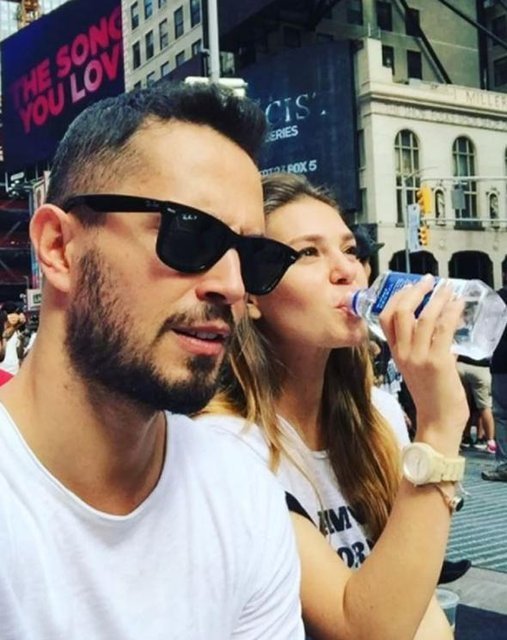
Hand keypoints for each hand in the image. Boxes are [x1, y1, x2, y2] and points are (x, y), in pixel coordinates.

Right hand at [379, 275, 467, 451]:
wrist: (438, 421)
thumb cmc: (432, 396)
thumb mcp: (417, 368)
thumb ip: (422, 348)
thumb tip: (439, 328)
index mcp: (396, 353)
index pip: (386, 318)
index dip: (397, 297)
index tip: (410, 285)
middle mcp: (403, 353)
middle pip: (401, 312)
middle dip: (416, 292)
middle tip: (430, 281)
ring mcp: (418, 357)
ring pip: (423, 317)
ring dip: (437, 298)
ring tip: (448, 289)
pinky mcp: (437, 362)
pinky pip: (443, 329)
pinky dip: (451, 312)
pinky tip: (457, 304)